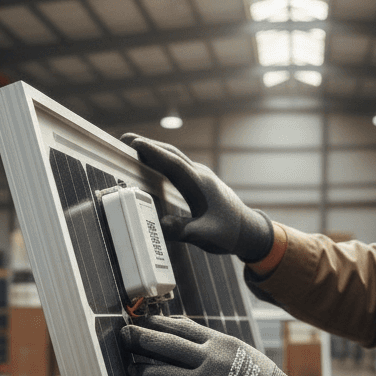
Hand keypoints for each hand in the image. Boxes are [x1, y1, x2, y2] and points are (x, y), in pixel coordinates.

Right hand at [120, 133, 273, 262]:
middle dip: (149, 145)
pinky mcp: (200, 181)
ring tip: (134, 146)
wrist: (249, 230)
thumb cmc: (229, 233)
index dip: (154, 153)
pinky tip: (154, 163)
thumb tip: (161, 225)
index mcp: (200, 185)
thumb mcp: (206, 236)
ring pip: (175, 157)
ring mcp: (201, 176)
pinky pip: (178, 165)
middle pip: (172, 154)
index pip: (173, 164)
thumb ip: (183, 231)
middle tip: (125, 139)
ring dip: (155, 150)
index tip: (135, 143)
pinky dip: (163, 159)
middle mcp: (200, 175)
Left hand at [120, 316, 330, 375]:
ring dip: (137, 374)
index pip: (179, 327)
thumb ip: (212, 345)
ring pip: (156, 375)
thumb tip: (180, 331)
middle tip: (122, 336)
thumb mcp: (242, 354)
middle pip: (162, 345)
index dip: (154, 323)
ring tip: (130, 374)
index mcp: (220, 344)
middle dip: (137, 339)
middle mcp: (209, 361)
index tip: (138, 320)